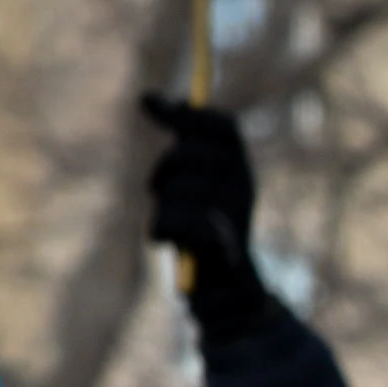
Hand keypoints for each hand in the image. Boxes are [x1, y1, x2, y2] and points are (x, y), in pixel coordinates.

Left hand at [139, 94, 268, 326]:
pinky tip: (166, 241)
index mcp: (240, 170)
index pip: (222, 126)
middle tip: (158, 188)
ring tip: (169, 224)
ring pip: (175, 190)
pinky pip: (173, 223)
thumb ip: (178, 142)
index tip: (152, 106)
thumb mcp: (192, 180)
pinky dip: (162, 231)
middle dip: (164, 168)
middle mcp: (243, 188)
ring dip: (162, 207)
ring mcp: (234, 217)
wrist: (225, 289)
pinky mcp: (219, 247)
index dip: (189, 114)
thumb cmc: (201, 230)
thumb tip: (144, 97)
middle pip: (190, 153)